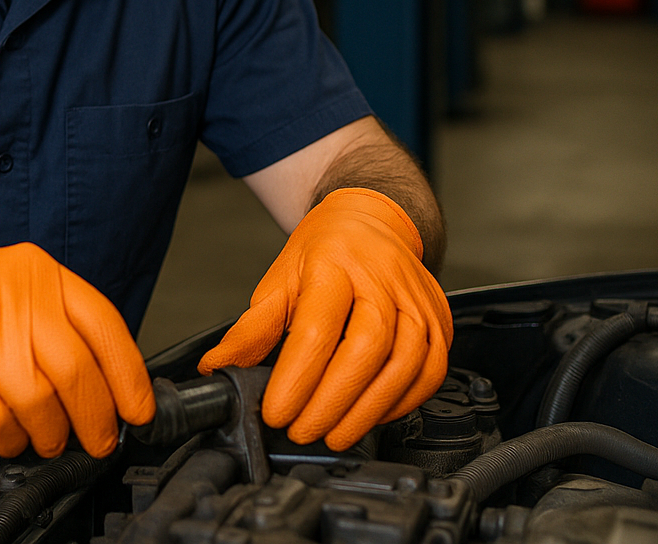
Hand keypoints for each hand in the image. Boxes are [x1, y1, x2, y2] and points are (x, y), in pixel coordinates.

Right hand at [0, 244, 154, 457]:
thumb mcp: (1, 289)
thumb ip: (51, 322)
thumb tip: (105, 381)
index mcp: (33, 270)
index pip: (103, 324)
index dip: (129, 375)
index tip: (138, 409)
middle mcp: (12, 294)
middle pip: (78, 370)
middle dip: (96, 418)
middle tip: (98, 440)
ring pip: (42, 402)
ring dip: (50, 434)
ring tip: (45, 440)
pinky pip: (0, 423)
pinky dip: (10, 441)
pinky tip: (8, 437)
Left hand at [197, 188, 451, 449]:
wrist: (371, 222)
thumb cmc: (324, 253)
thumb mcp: (279, 280)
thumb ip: (251, 329)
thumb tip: (217, 367)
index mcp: (334, 264)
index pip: (317, 329)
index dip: (296, 378)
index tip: (276, 411)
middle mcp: (382, 279)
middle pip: (367, 348)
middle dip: (332, 401)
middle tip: (303, 430)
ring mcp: (417, 300)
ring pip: (406, 364)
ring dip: (367, 410)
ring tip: (334, 434)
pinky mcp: (440, 320)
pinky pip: (431, 371)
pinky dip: (402, 402)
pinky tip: (372, 416)